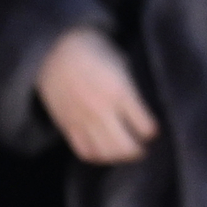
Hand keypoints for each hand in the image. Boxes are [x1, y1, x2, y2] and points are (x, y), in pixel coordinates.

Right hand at [35, 28, 158, 164]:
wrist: (54, 50)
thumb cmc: (94, 51)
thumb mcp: (121, 63)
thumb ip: (132, 89)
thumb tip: (144, 112)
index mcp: (120, 91)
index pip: (145, 128)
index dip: (152, 131)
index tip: (152, 129)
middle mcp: (102, 109)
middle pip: (127, 148)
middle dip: (139, 151)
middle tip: (142, 147)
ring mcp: (83, 120)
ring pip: (107, 154)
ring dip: (120, 156)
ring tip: (125, 151)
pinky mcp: (68, 126)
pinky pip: (86, 152)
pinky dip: (98, 156)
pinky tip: (105, 150)